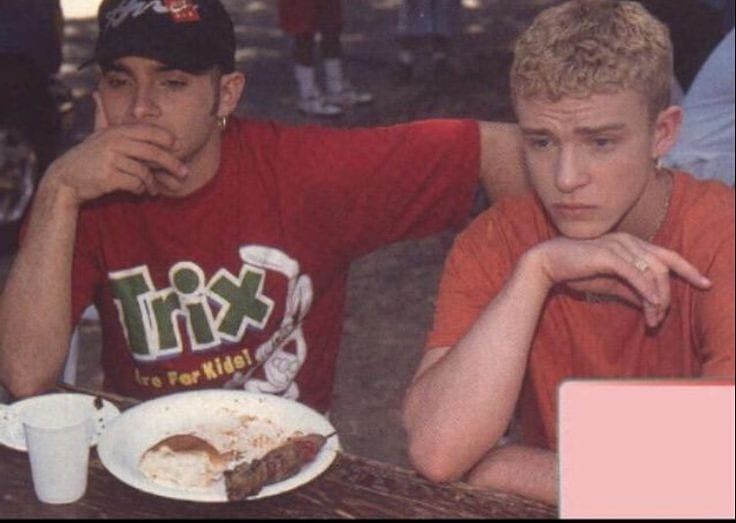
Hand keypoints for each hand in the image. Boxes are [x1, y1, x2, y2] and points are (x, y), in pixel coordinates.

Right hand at [45, 92, 188, 204]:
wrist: (65, 178)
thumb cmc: (87, 158)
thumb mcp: (98, 135)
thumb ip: (106, 118)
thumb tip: (97, 94)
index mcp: (116, 130)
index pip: (149, 131)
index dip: (167, 139)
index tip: (179, 146)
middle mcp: (114, 142)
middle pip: (153, 152)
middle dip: (172, 164)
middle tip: (184, 173)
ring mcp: (111, 159)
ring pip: (145, 171)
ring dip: (152, 182)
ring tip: (154, 188)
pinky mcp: (109, 176)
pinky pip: (135, 184)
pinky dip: (141, 189)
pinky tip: (140, 191)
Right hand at [531, 232, 711, 326]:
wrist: (547, 264)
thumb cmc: (576, 271)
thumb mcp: (610, 283)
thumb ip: (631, 290)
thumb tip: (651, 303)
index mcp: (631, 244)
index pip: (667, 255)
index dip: (689, 268)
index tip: (705, 283)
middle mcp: (629, 240)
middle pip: (665, 265)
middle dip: (670, 292)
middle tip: (661, 317)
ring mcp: (619, 245)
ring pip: (653, 271)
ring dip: (658, 297)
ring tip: (653, 318)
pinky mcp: (609, 254)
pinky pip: (636, 273)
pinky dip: (647, 290)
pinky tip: (651, 304)